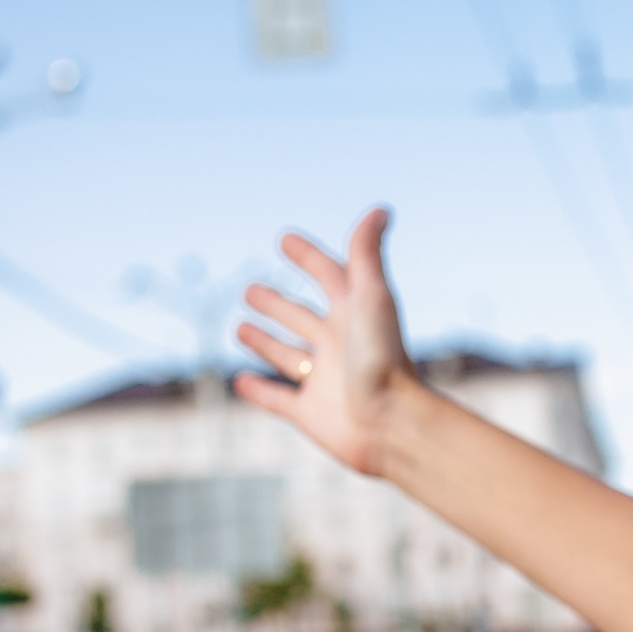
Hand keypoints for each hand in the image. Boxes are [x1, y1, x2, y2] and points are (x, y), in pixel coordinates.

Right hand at [234, 207, 419, 476]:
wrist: (392, 423)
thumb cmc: (383, 358)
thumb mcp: (372, 296)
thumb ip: (367, 252)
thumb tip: (381, 208)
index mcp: (354, 314)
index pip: (328, 276)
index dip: (309, 257)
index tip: (285, 240)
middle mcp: (339, 345)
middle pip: (302, 317)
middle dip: (277, 304)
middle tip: (251, 290)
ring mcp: (325, 380)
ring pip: (288, 356)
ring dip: (265, 342)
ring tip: (241, 328)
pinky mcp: (311, 414)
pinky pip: (279, 400)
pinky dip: (259, 392)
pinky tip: (240, 382)